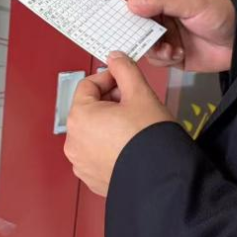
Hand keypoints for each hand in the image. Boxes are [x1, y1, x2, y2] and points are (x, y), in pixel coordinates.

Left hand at [64, 51, 176, 196]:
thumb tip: (115, 58)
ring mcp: (81, 163)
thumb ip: (125, 70)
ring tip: (134, 125)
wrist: (162, 179)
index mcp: (79, 117)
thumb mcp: (140, 94)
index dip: (109, 78)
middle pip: (89, 109)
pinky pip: (96, 153)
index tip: (125, 79)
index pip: (88, 85)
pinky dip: (109, 146)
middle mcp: (73, 142)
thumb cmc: (150, 138)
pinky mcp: (91, 179)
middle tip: (134, 102)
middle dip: (110, 101)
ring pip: (92, 132)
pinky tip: (129, 145)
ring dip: (109, 124)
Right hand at [126, 0, 236, 72]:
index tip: (125, 22)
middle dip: (141, 35)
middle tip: (151, 40)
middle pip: (137, 25)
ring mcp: (166, 35)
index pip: (138, 1)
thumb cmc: (220, 14)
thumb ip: (162, 2)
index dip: (129, 11)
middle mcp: (162, 16)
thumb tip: (132, 4)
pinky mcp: (172, 54)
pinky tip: (178, 54)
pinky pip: (156, 59)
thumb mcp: (192, 2)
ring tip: (171, 49)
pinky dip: (164, 58)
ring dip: (155, 49)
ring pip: (145, 44)